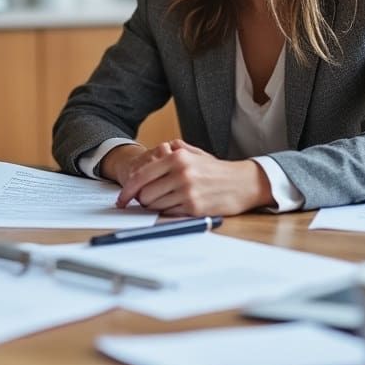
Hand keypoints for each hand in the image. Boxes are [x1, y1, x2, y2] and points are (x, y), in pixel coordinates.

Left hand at [107, 139, 273, 215]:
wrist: (243, 183)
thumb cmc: (215, 169)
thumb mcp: (193, 152)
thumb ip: (171, 151)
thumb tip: (149, 159)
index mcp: (177, 157)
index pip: (141, 175)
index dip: (127, 190)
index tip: (122, 199)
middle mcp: (181, 173)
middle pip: (144, 193)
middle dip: (141, 199)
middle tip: (144, 201)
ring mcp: (187, 191)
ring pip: (154, 205)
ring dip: (153, 207)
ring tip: (162, 202)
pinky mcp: (194, 207)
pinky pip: (168, 213)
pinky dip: (166, 212)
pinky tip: (174, 207)